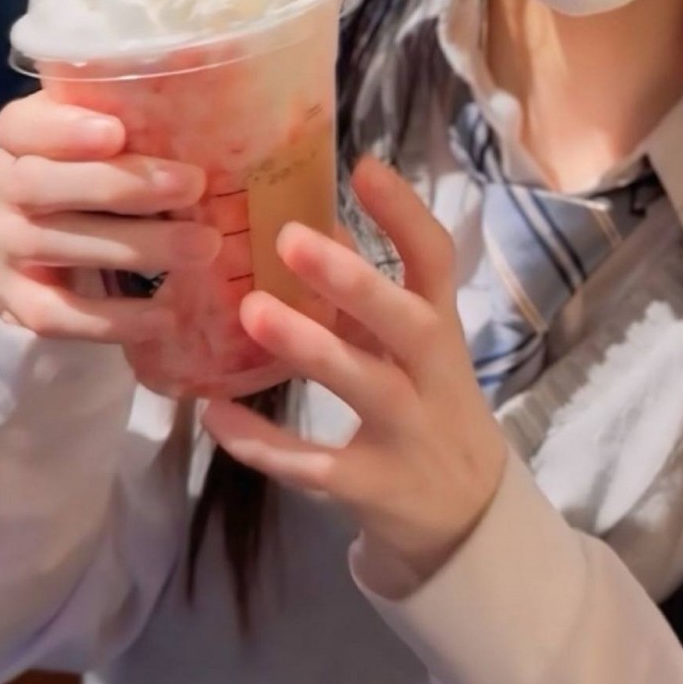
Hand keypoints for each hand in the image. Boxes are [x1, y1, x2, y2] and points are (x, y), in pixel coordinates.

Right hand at [0, 92, 212, 344]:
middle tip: (194, 184)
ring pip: (60, 246)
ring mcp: (3, 248)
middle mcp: (1, 189)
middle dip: (122, 185)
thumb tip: (222, 115)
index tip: (117, 131)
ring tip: (205, 246)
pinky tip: (165, 315)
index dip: (65, 130)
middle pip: (44, 184)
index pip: (24, 126)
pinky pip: (58, 315)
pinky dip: (113, 320)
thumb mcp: (98, 135)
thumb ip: (134, 123)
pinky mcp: (17, 300)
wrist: (39, 237)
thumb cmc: (89, 171)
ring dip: (137, 248)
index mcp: (20, 138)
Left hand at [200, 157, 508, 595]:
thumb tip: (314, 219)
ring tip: (249, 310)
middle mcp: (432, 377)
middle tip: (290, 235)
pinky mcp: (370, 488)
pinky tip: (214, 414)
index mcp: (442, 330)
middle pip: (406, 322)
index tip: (363, 165)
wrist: (468, 518)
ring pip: (362, 386)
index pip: (436, 262)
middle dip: (353, 279)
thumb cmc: (428, 404)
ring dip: (307, 347)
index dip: (404, 214)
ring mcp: (406, 434)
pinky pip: (314, 465)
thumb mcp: (415, 347)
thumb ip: (369, 294)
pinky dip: (264, 442)